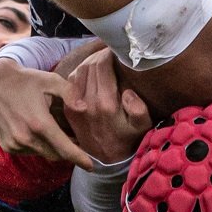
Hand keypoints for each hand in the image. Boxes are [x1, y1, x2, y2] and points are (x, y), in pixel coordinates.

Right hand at [0, 60, 96, 169]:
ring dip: (53, 148)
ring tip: (58, 134)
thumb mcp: (51, 80)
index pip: (64, 148)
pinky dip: (38, 146)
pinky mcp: (7, 146)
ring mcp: (14, 144)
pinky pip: (29, 152)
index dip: (79, 158)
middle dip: (68, 152)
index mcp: (40, 123)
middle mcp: (26, 138)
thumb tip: (84, 109)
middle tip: (77, 141)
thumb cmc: (27, 81)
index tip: (92, 166)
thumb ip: (70, 94)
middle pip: (55, 154)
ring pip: (43, 154)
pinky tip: (40, 132)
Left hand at [61, 48, 153, 164]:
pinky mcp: (69, 109)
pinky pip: (71, 83)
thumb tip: (127, 92)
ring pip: (78, 71)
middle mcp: (88, 102)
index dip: (109, 53)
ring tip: (101, 61)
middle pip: (89, 65)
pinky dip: (80, 73)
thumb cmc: (128, 139)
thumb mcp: (142, 126)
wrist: (107, 160)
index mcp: (106, 103)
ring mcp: (75, 105)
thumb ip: (138, 109)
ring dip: (89, 62)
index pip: (102, 65)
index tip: (118, 50)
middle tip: (110, 53)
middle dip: (100, 55)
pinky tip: (90, 73)